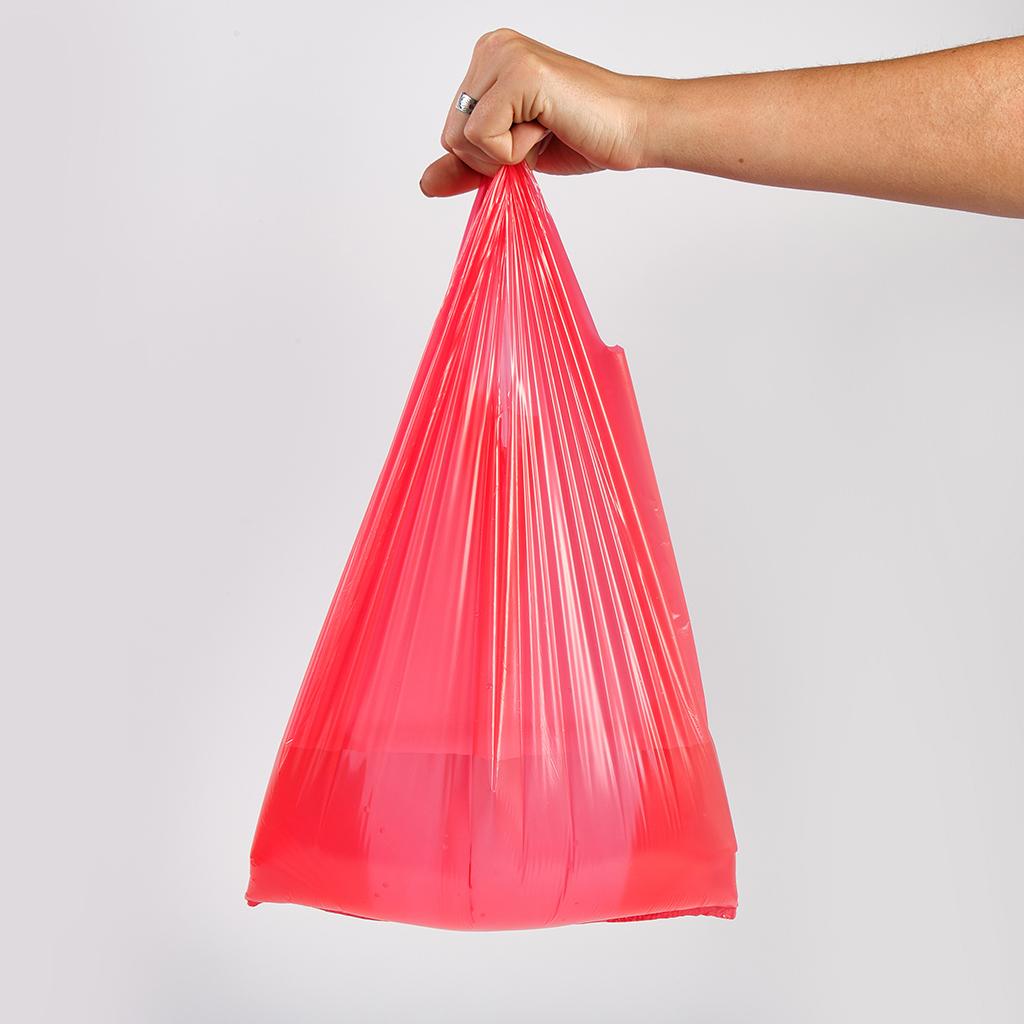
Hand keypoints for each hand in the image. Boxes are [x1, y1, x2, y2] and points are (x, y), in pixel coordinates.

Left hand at [420, 29, 654, 196]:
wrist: (633, 129)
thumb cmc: (583, 137)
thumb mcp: (513, 155)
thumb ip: (468, 165)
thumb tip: (425, 185)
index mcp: (487, 60)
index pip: (451, 132)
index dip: (487, 156)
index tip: (530, 137)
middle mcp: (491, 49)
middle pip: (450, 136)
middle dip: (494, 156)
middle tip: (542, 134)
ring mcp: (504, 56)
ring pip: (463, 138)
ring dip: (508, 153)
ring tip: (547, 128)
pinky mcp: (518, 73)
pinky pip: (482, 136)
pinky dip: (516, 150)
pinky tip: (549, 126)